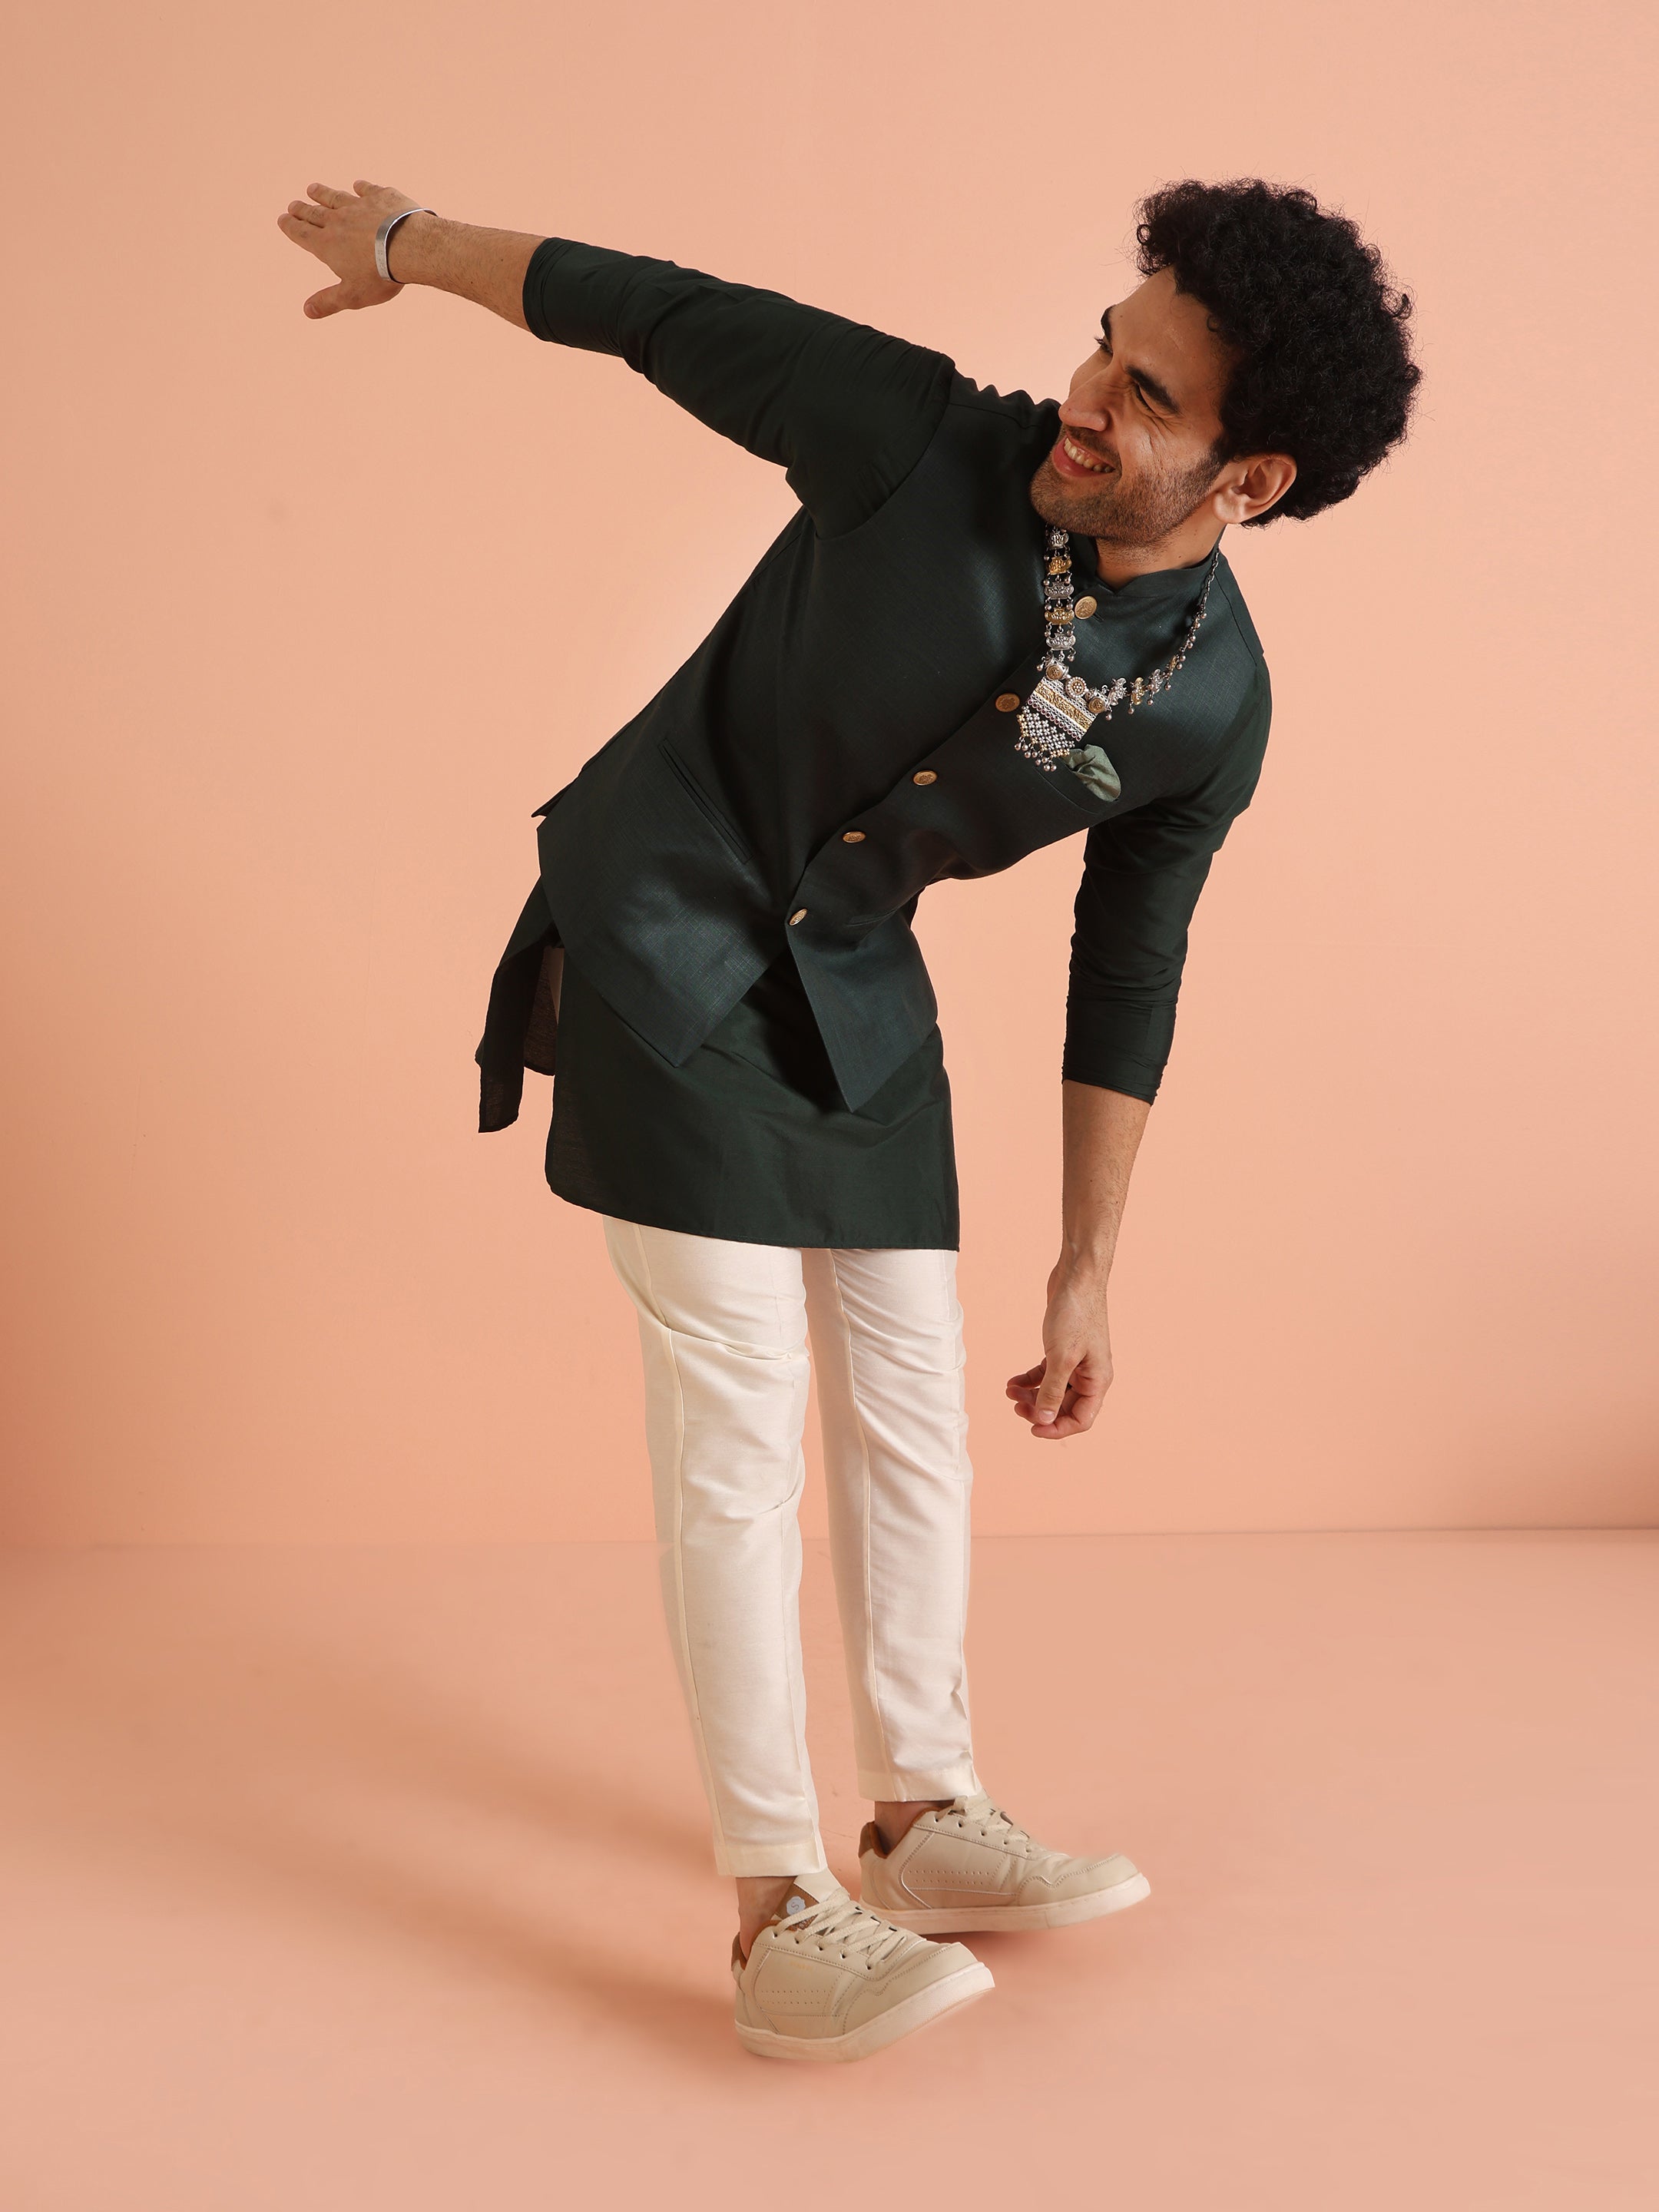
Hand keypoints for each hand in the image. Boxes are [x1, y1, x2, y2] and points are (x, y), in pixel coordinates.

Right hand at [276, 179, 422, 318]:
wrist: (409, 247)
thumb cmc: (380, 275)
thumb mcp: (352, 295)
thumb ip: (329, 301)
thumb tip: (307, 311)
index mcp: (327, 245)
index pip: (302, 234)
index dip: (291, 227)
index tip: (282, 219)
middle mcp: (338, 221)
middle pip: (315, 214)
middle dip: (302, 210)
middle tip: (293, 205)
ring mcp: (359, 206)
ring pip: (336, 198)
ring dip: (323, 194)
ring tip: (312, 189)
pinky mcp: (381, 197)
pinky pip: (367, 190)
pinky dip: (361, 188)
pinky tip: (358, 186)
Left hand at [1005, 1262, 1113, 1440]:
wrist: (1077, 1278)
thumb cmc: (1076, 1314)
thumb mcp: (1061, 1358)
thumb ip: (1052, 1391)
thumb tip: (1044, 1420)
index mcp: (1098, 1381)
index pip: (1081, 1419)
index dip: (1057, 1428)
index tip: (1032, 1429)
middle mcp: (1090, 1375)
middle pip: (1064, 1407)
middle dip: (1039, 1411)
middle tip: (1015, 1407)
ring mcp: (1077, 1363)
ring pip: (1053, 1391)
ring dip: (1031, 1396)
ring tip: (1009, 1392)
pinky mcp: (1063, 1350)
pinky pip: (1046, 1374)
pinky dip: (1030, 1379)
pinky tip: (1012, 1381)